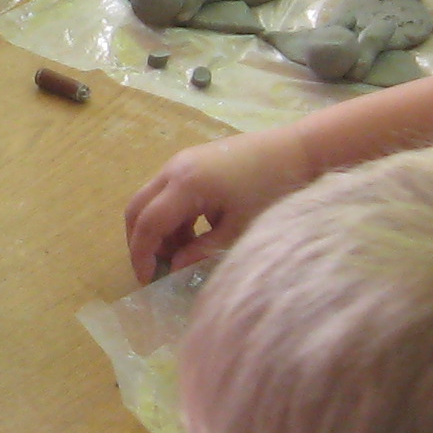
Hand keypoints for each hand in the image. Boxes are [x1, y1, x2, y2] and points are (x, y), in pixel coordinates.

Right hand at [123, 129, 316, 280]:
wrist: (295, 151)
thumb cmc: (270, 190)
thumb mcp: (238, 229)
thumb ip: (202, 250)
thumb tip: (174, 268)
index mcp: (185, 185)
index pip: (147, 223)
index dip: (142, 255)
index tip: (147, 281)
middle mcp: (174, 169)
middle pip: (137, 208)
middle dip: (140, 242)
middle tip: (154, 269)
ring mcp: (181, 161)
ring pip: (150, 199)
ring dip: (157, 229)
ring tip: (181, 254)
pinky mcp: (191, 161)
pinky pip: (166, 191)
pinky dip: (170, 215)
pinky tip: (194, 233)